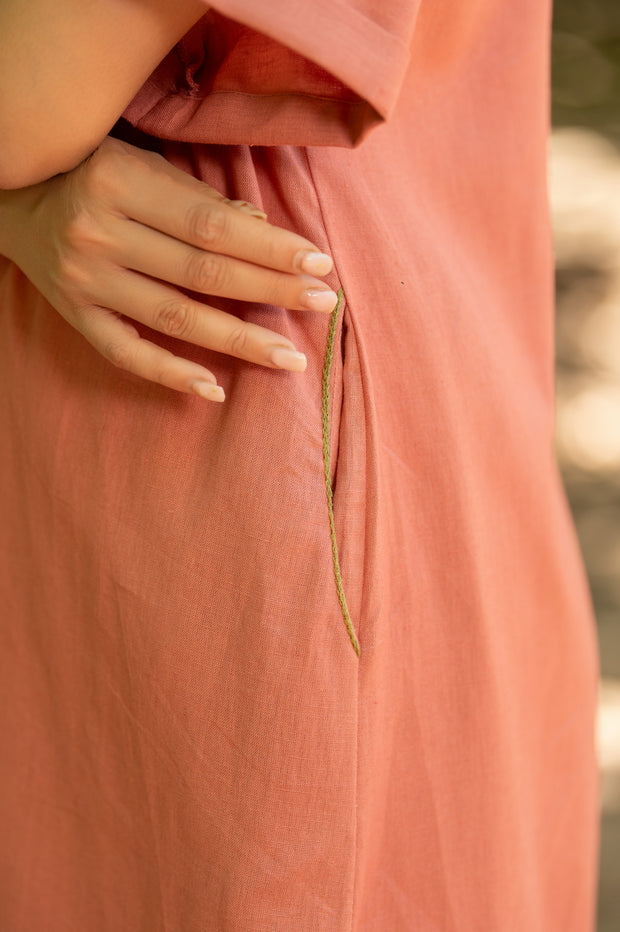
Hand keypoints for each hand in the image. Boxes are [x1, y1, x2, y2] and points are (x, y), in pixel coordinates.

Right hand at [0, 136, 337, 401]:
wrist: (12, 199)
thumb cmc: (90, 172)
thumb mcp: (139, 162)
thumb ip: (198, 197)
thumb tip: (264, 229)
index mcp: (120, 181)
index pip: (214, 225)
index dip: (271, 248)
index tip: (320, 263)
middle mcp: (100, 233)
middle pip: (204, 272)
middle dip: (271, 290)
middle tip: (323, 303)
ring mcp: (85, 281)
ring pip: (176, 318)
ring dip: (239, 340)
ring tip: (289, 355)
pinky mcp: (76, 316)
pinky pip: (127, 354)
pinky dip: (172, 375)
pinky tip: (215, 389)